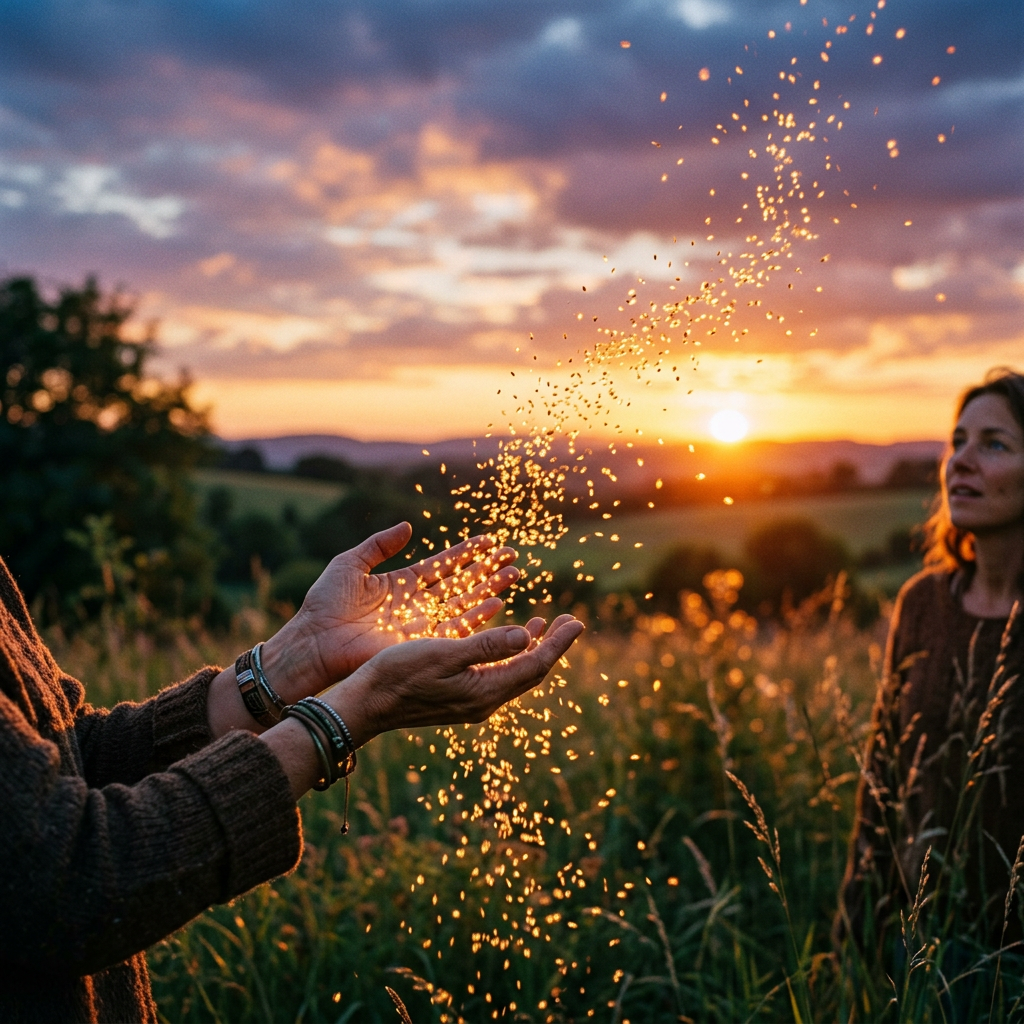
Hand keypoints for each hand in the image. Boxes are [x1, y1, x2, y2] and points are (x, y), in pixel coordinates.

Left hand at [261, 522, 518, 697]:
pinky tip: (497, 603)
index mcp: (402, 583)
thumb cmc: (324, 604)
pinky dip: (478, 617)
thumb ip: (379, 544)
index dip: (466, 553)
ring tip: (514, 573)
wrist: (315, 642)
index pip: (443, 565)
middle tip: (513, 555)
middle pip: (461, 583)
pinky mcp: (421, 644)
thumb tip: (408, 526)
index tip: (490, 540)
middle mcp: (417, 604)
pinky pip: (456, 630)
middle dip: (487, 569)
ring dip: (490, 589)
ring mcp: (421, 624)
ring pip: (465, 603)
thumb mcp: (350, 563)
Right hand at [333, 614, 584, 739]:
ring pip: (515, 674)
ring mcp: (471, 703)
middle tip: (570, 620)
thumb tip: (526, 635)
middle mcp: (484, 702)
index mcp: (485, 692)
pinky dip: (510, 655)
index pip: (535, 665)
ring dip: (533, 649)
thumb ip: (486, 645)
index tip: (577, 621)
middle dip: (553, 645)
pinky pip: (497, 675)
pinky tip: (504, 641)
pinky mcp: (458, 699)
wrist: (365, 705)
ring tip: (545, 624)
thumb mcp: (443, 652)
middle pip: (531, 672)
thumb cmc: (398, 674)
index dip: (558, 642)